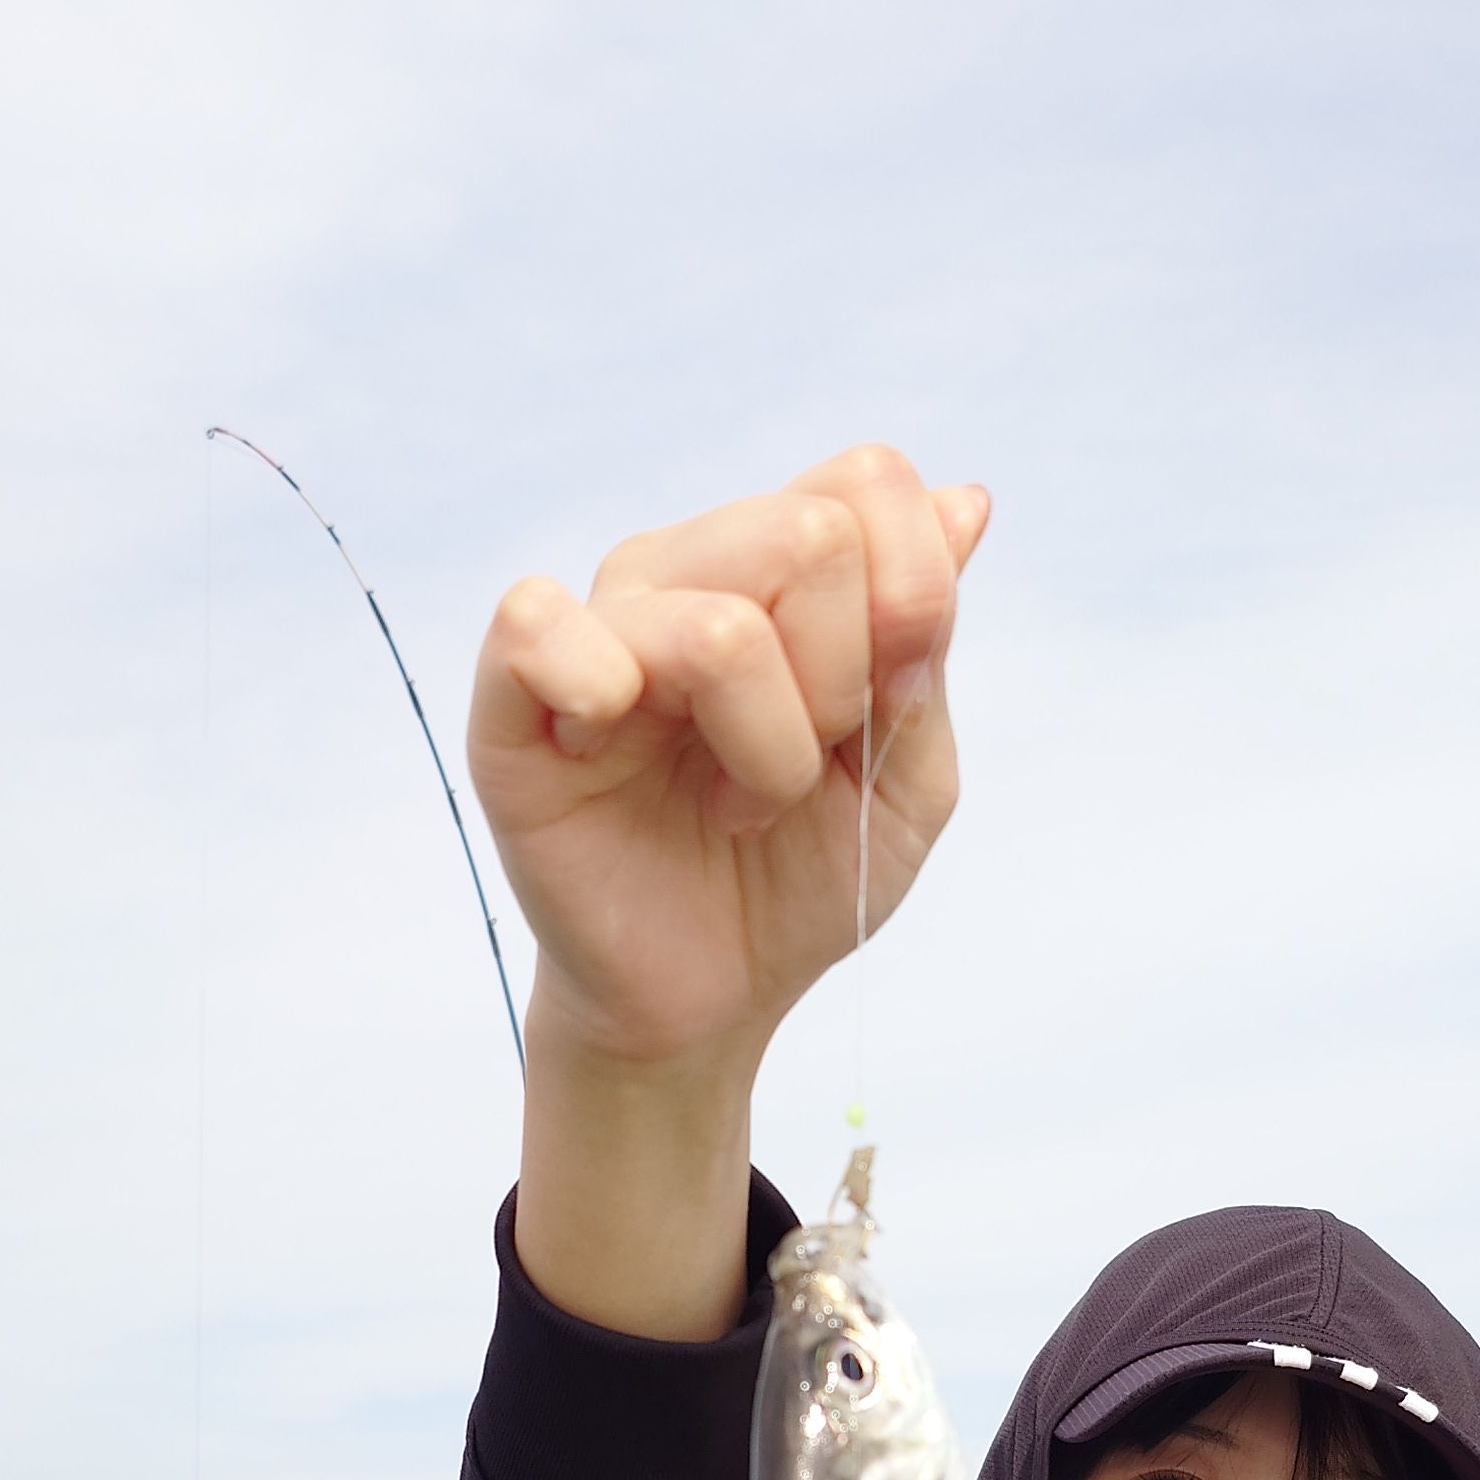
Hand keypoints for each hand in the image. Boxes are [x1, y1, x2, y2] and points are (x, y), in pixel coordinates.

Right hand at [471, 447, 989, 1072]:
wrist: (716, 998)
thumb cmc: (802, 876)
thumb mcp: (911, 772)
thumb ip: (926, 637)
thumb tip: (967, 499)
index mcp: (778, 567)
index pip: (865, 481)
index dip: (912, 598)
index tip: (892, 707)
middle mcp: (684, 572)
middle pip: (809, 536)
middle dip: (842, 683)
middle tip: (801, 769)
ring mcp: (597, 629)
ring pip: (718, 625)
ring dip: (764, 747)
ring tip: (737, 803)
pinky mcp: (512, 703)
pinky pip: (538, 625)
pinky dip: (602, 692)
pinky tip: (611, 752)